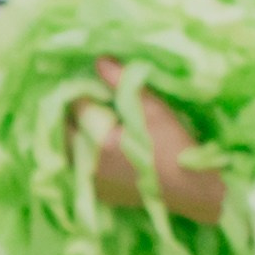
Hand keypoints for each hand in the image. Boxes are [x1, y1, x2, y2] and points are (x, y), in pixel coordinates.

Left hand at [79, 57, 223, 223]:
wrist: (191, 189)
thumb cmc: (175, 146)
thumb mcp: (153, 110)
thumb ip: (124, 84)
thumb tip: (100, 60)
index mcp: (98, 143)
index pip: (75, 107)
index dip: (82, 92)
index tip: (93, 85)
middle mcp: (87, 165)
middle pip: (64, 130)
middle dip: (72, 113)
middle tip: (89, 99)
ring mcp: (90, 182)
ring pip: (67, 151)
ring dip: (74, 134)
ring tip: (91, 120)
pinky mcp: (97, 194)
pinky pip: (78, 168)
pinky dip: (81, 153)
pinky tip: (96, 145)